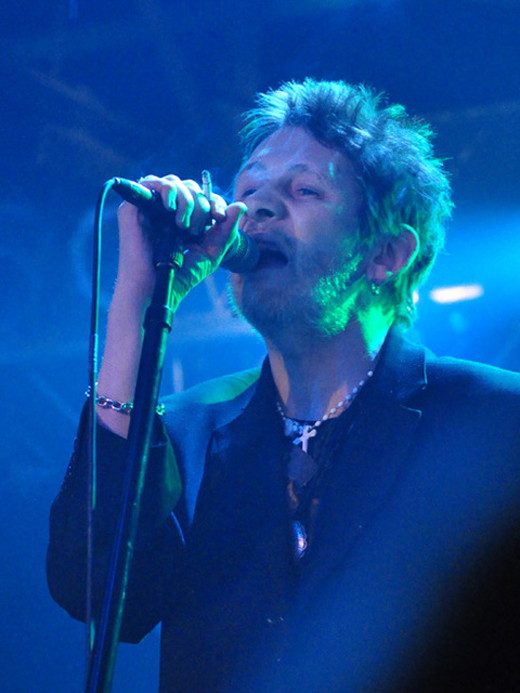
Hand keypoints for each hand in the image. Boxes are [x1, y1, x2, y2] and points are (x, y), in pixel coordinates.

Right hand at [116, 174, 245, 309]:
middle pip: (189, 186)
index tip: (220, 218)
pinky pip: (151, 181)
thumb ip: (227, 229)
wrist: (157, 289)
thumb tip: (242, 205)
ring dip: (186, 200)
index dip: (214, 202)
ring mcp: (150, 208)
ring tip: (184, 225)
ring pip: (174, 182)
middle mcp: (167, 211)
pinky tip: (171, 208)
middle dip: (200, 203)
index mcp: (184, 219)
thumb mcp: (211, 251)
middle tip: (197, 228)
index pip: (202, 196)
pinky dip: (167, 190)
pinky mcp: (133, 208)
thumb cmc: (182, 276)